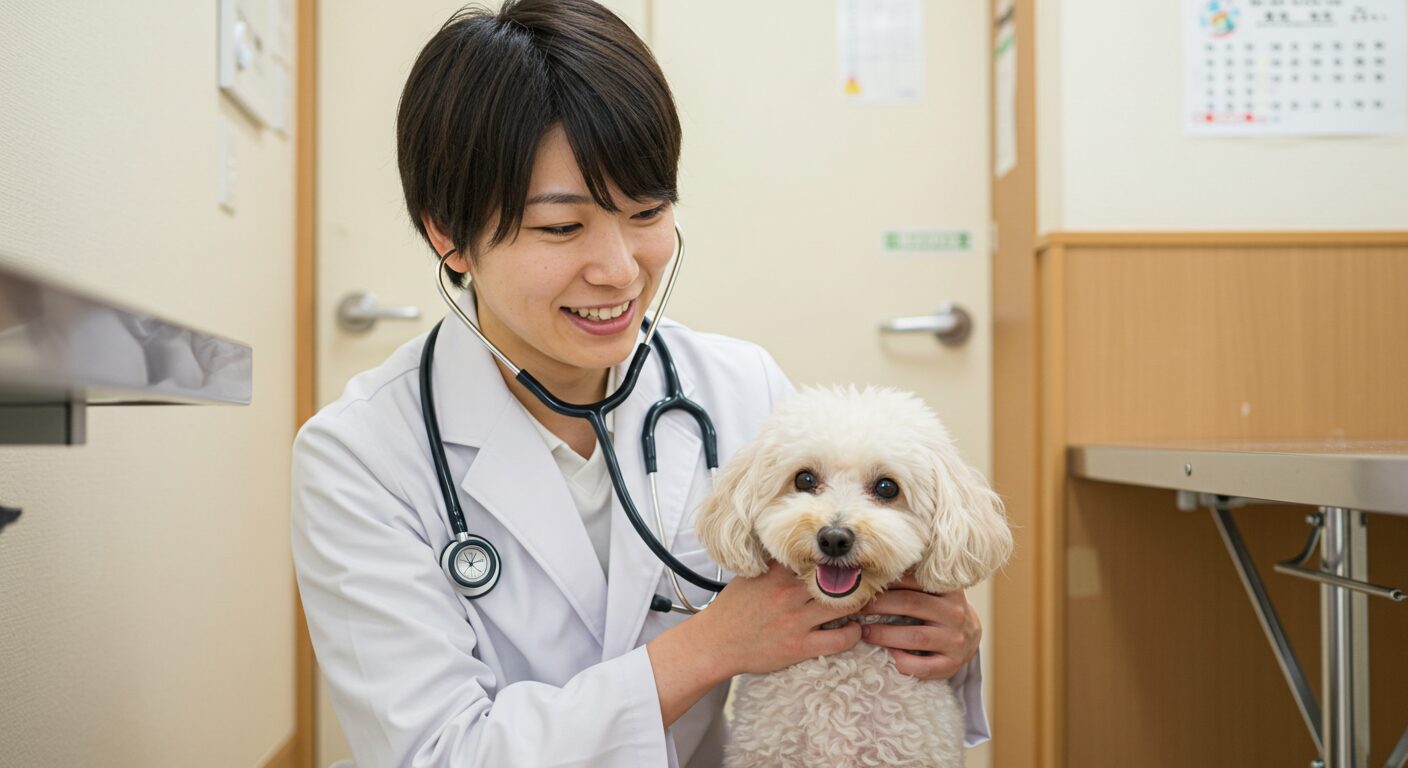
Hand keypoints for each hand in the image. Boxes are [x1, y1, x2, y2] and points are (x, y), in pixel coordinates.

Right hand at [646, 561, 861, 726]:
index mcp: (778, 573)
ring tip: (866, 604)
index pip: (817, 556)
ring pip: (844, 606)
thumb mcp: (751, 576)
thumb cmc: (733, 609)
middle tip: (870, 579)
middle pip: (837, 579)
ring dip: (860, 605)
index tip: (853, 556)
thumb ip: (774, 562)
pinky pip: (839, 639)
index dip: (838, 556)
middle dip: (857, 578)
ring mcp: (796, 620)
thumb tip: (795, 547)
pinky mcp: (799, 646)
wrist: (715, 643)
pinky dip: (853, 634)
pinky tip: (854, 629)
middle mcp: (789, 593)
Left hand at [858, 572, 980, 679]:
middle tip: (857, 609)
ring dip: (884, 635)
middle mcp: (954, 613)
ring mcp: (955, 640)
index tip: (863, 586)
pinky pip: (924, 667)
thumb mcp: (933, 590)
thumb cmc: (938, 608)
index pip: (912, 580)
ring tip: (865, 632)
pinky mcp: (951, 664)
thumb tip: (870, 572)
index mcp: (948, 589)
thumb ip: (910, 580)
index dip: (885, 582)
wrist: (969, 635)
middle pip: (910, 604)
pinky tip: (889, 656)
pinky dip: (903, 662)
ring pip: (915, 636)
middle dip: (879, 606)